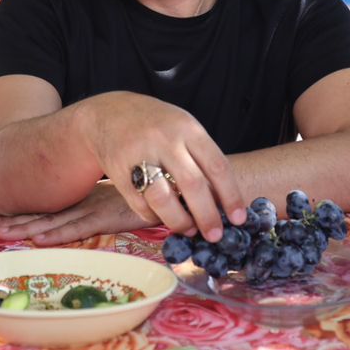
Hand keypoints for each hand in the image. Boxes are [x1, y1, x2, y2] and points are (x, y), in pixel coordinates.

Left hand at [0, 183, 148, 244]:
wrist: (174, 177)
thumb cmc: (151, 190)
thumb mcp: (121, 198)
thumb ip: (108, 205)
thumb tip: (95, 214)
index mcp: (85, 198)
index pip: (48, 209)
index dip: (23, 215)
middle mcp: (84, 202)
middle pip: (44, 214)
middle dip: (15, 222)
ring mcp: (95, 208)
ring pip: (54, 221)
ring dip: (26, 229)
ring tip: (0, 234)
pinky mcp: (108, 216)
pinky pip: (79, 228)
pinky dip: (58, 234)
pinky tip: (39, 239)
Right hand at [78, 93, 244, 239]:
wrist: (110, 113)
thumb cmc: (158, 126)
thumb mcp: (184, 129)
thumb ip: (202, 158)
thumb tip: (224, 202)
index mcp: (188, 129)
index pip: (217, 166)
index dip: (231, 196)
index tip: (239, 219)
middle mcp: (165, 140)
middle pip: (192, 185)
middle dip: (208, 216)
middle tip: (216, 236)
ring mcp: (140, 155)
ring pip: (164, 199)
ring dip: (180, 221)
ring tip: (189, 229)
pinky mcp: (119, 172)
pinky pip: (140, 204)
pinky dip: (154, 217)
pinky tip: (162, 217)